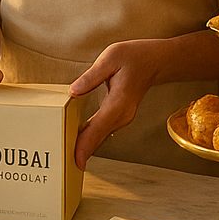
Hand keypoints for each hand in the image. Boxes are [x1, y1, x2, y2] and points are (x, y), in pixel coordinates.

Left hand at [69, 38, 170, 169]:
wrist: (155, 61)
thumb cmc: (134, 57)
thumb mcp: (110, 58)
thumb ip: (91, 76)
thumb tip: (73, 91)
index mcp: (119, 102)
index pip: (98, 128)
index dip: (85, 146)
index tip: (76, 161)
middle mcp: (122, 115)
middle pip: (98, 137)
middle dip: (81, 151)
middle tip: (63, 163)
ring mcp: (123, 117)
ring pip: (101, 136)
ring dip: (85, 145)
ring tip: (66, 153)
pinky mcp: (120, 116)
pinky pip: (103, 130)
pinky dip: (91, 136)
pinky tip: (78, 138)